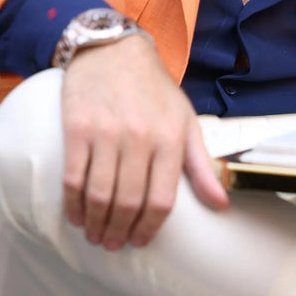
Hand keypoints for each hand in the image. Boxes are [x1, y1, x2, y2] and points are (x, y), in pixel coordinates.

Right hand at [60, 35, 227, 249]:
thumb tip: (222, 205)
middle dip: (119, 232)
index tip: (140, 241)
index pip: (161, 200)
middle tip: (113, 244)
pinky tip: (76, 216)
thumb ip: (202, 165)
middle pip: (128, 202)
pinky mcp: (77, 128)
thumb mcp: (186, 121)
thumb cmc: (154, 90)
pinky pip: (73, 177)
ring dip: (95, 224)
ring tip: (95, 236)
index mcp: (170, 138)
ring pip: (100, 195)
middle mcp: (140, 137)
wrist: (113, 50)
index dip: (149, 228)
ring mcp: (107, 133)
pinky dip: (73, 204)